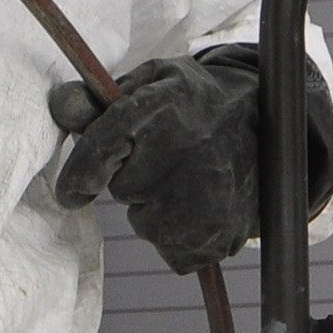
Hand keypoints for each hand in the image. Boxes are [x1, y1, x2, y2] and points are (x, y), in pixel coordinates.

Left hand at [48, 45, 332, 274]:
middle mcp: (186, 152)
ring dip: (158, 208)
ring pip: (147, 223)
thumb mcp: (154, 81)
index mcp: (163, 107)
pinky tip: (204, 204)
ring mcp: (206, 198)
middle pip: (124, 189)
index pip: (103, 147)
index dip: (81, 173)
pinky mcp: (219, 236)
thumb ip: (103, 99)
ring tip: (192, 177)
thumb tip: (62, 107)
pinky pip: (173, 251)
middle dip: (134, 178)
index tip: (73, 192)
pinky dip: (181, 235)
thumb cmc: (198, 102)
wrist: (271, 125)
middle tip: (167, 156)